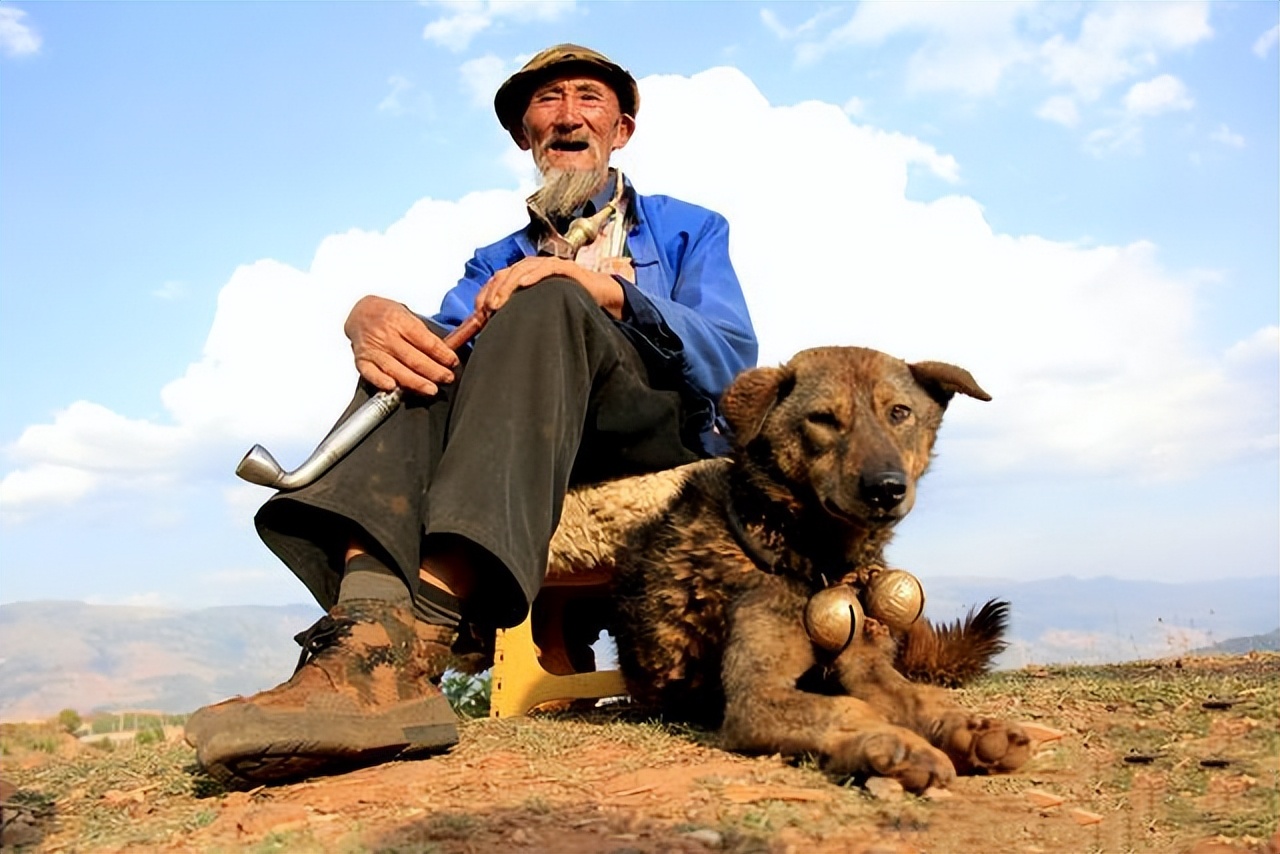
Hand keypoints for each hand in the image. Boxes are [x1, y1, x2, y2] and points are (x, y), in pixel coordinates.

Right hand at [343, 295, 459, 395]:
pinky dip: (381, 381)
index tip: (453, 362)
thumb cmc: (388, 315)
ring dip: (415, 382)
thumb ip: (424, 333)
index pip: (425, 341)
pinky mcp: (362, 360)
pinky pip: (371, 374)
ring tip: (431, 389)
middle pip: (413, 358)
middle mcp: (386, 336)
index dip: (442, 353)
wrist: (360, 312)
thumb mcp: (408, 315)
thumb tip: (447, 351)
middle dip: (434, 371)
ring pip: (396, 369)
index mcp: (400, 321)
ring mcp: (373, 349)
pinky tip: (394, 388)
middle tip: (448, 378)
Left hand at [475, 257, 624, 318]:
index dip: (485, 295)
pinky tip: (523, 285)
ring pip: (521, 270)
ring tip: (498, 302)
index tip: (478, 315)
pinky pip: (546, 268)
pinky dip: (533, 275)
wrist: (599, 296)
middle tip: (486, 310)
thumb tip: (496, 332)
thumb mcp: (539, 308)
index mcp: (523, 275)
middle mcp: (532, 267)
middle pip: (505, 274)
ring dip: (508, 285)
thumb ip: (520, 313)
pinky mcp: (564, 267)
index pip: (497, 281)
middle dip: (493, 292)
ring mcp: (548, 264)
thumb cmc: (568, 303)